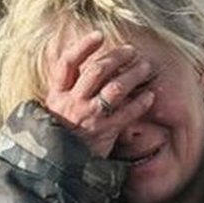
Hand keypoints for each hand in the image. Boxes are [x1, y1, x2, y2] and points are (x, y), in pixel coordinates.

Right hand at [44, 30, 155, 157]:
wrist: (59, 167)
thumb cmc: (60, 135)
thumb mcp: (53, 111)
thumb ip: (65, 89)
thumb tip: (77, 64)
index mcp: (56, 95)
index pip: (67, 64)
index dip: (83, 47)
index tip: (99, 35)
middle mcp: (72, 103)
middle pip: (96, 71)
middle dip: (116, 57)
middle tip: (131, 51)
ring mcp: (89, 117)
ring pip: (114, 88)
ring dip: (133, 74)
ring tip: (145, 67)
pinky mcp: (104, 133)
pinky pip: (127, 113)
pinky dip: (140, 102)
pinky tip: (150, 95)